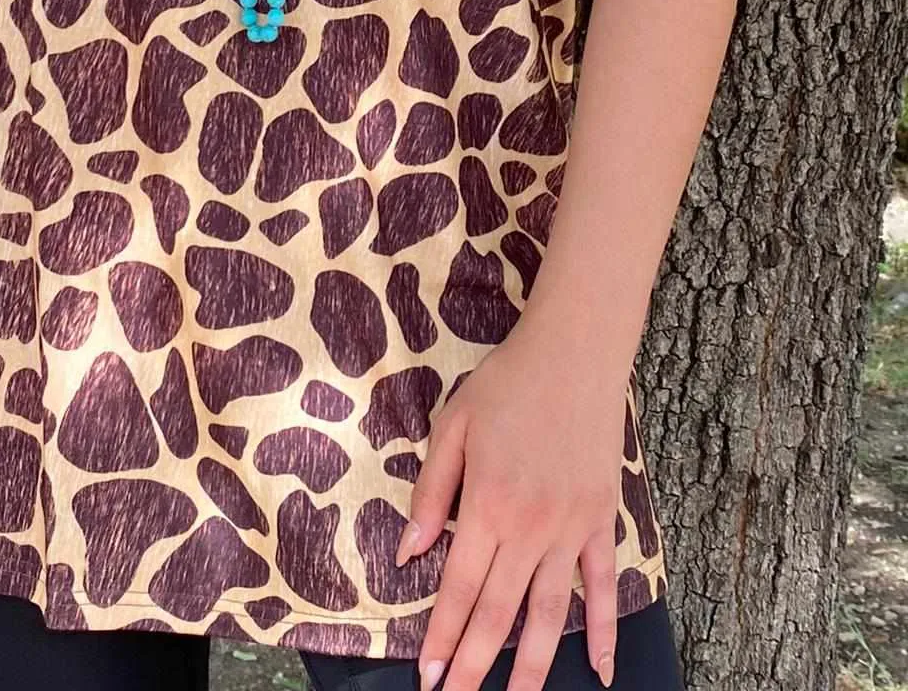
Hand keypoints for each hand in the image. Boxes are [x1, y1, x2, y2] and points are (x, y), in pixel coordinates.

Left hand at [398, 310, 627, 690]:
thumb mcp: (451, 427)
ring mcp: (570, 529)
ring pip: (550, 614)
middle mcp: (530, 528)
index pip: (459, 589)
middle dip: (476, 665)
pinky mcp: (600, 521)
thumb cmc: (506, 384)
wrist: (575, 354)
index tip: (429, 677)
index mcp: (487, 505)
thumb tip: (408, 554)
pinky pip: (602, 586)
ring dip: (532, 666)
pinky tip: (600, 671)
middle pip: (499, 614)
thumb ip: (432, 494)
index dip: (443, 638)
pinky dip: (603, 631)